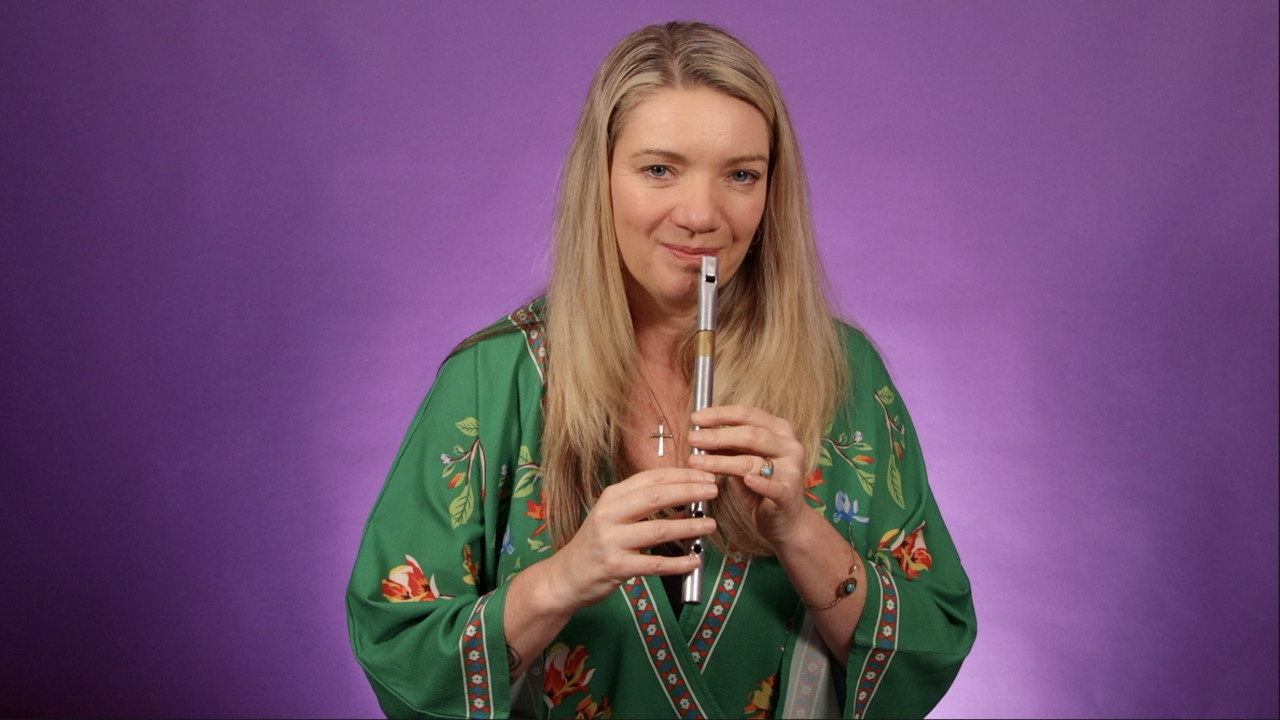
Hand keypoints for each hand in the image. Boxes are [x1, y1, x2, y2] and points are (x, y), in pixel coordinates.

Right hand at [546, 468, 717, 611]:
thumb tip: (688, 502)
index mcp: (612, 497)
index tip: (706, 475)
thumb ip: (646, 508)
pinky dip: (678, 562)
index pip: (651, 478)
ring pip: (658, 529)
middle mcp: (609, 514)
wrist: (566, 576)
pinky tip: (694, 560)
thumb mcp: (616, 518)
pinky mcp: (616, 567)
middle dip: (689, 491)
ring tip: (710, 524)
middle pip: (655, 497)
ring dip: (688, 526)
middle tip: (713, 490)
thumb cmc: (596, 544)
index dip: (682, 475)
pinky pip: (654, 564)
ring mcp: (612, 541)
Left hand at [686, 405, 807, 544]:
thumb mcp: (743, 460)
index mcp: (779, 430)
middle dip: (718, 436)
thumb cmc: (761, 485)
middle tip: (693, 439)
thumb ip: (728, 447)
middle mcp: (789, 445)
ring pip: (752, 461)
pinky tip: (746, 480)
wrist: (785, 519)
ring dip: (721, 461)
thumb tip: (699, 434)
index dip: (720, 414)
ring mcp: (791, 469)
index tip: (696, 418)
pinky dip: (758, 483)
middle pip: (750, 435)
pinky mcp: (789, 494)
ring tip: (697, 462)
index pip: (748, 414)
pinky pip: (772, 487)